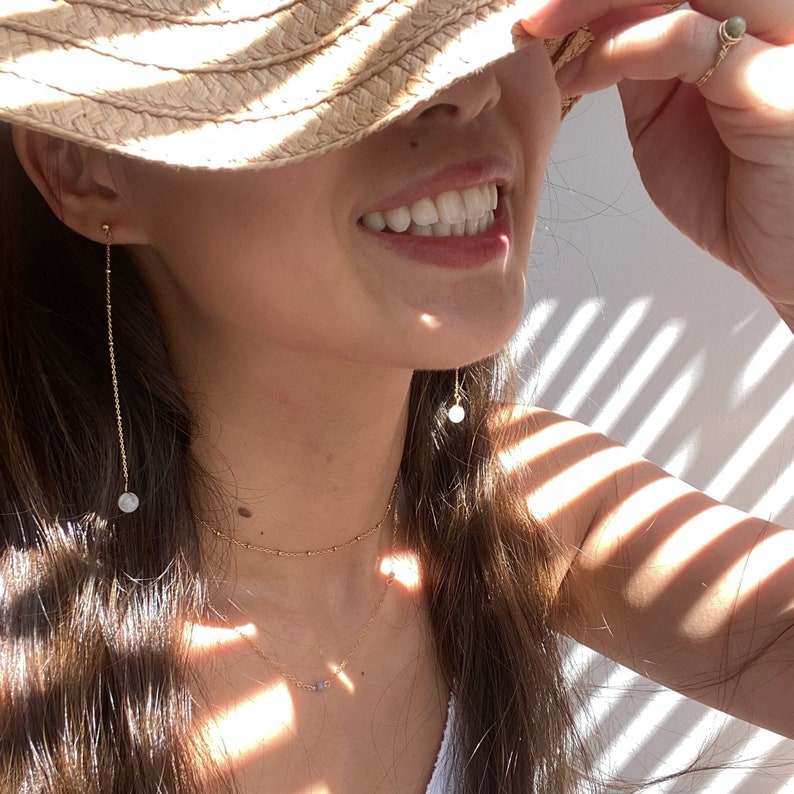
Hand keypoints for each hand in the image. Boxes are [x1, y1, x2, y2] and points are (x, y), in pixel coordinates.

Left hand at [521, 1, 793, 324]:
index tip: (536, 12)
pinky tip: (581, 75)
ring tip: (541, 29)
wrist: (786, 250)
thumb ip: (637, 73)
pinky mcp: (767, 80)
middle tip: (530, 12)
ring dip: (596, 0)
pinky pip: (685, 40)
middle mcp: (760, 17)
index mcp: (733, 23)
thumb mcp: (664, 125)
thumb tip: (587, 39)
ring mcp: (772, 39)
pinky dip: (621, 50)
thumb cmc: (733, 195)